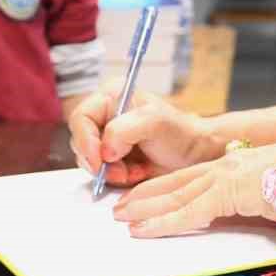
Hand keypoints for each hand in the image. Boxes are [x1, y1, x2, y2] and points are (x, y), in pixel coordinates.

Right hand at [67, 90, 215, 185]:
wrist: (195, 156)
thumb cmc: (180, 134)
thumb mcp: (155, 122)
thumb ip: (124, 129)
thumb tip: (105, 150)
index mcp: (111, 97)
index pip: (81, 118)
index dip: (85, 141)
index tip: (100, 160)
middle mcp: (105, 116)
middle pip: (81, 142)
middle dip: (99, 161)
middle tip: (121, 171)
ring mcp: (107, 139)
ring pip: (89, 161)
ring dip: (109, 172)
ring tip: (134, 171)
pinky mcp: (112, 159)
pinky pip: (100, 173)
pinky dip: (115, 178)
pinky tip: (135, 174)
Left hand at [112, 142, 275, 237]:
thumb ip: (258, 194)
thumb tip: (258, 207)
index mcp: (235, 165)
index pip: (190, 177)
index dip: (163, 186)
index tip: (142, 196)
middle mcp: (225, 167)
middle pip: (175, 183)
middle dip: (145, 196)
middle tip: (120, 209)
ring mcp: (225, 178)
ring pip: (175, 195)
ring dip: (145, 209)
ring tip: (122, 219)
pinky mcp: (227, 193)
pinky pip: (188, 212)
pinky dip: (163, 222)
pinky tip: (144, 230)